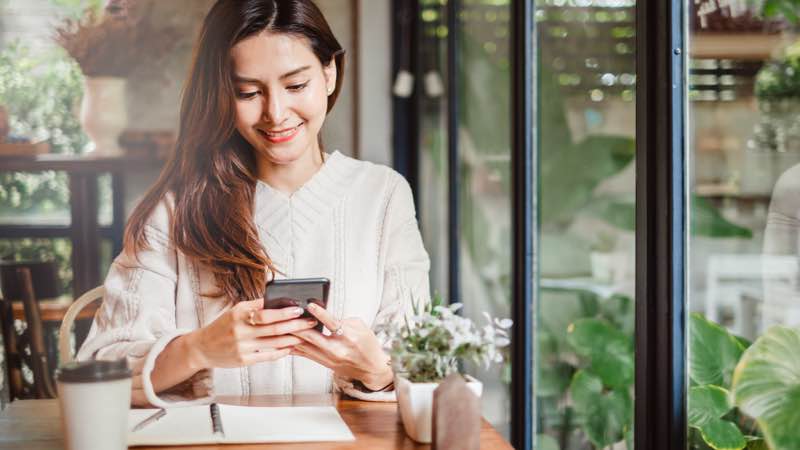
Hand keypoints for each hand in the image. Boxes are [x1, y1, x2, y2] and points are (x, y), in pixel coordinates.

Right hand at [187, 298, 318, 368]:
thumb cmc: (223, 326)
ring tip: (306, 335)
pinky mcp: (243, 360)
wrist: (202, 347)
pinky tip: (291, 348)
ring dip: (292, 339)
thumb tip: (281, 299)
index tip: (300, 309)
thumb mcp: (236, 311)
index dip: (284, 312)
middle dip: (295, 325)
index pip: (266, 312)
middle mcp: (240, 330)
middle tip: (310, 322)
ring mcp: (241, 347)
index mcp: (239, 314)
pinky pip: (267, 356)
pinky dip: (281, 352)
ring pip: (273, 343)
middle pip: (273, 328)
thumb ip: (256, 306)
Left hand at [290, 303, 392, 390]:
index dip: (320, 314)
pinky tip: (282, 340)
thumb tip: (321, 314)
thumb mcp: (360, 327)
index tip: (309, 304)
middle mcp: (337, 350)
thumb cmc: (367, 344)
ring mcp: (328, 358)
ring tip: (278, 325)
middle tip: (285, 314)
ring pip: (304, 346)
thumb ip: (341, 319)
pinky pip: (304, 353)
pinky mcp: (323, 363)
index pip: (332, 324)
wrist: (371, 368)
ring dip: (291, 336)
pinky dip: (293, 346)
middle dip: (297, 326)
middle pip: (312, 337)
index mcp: (349, 337)